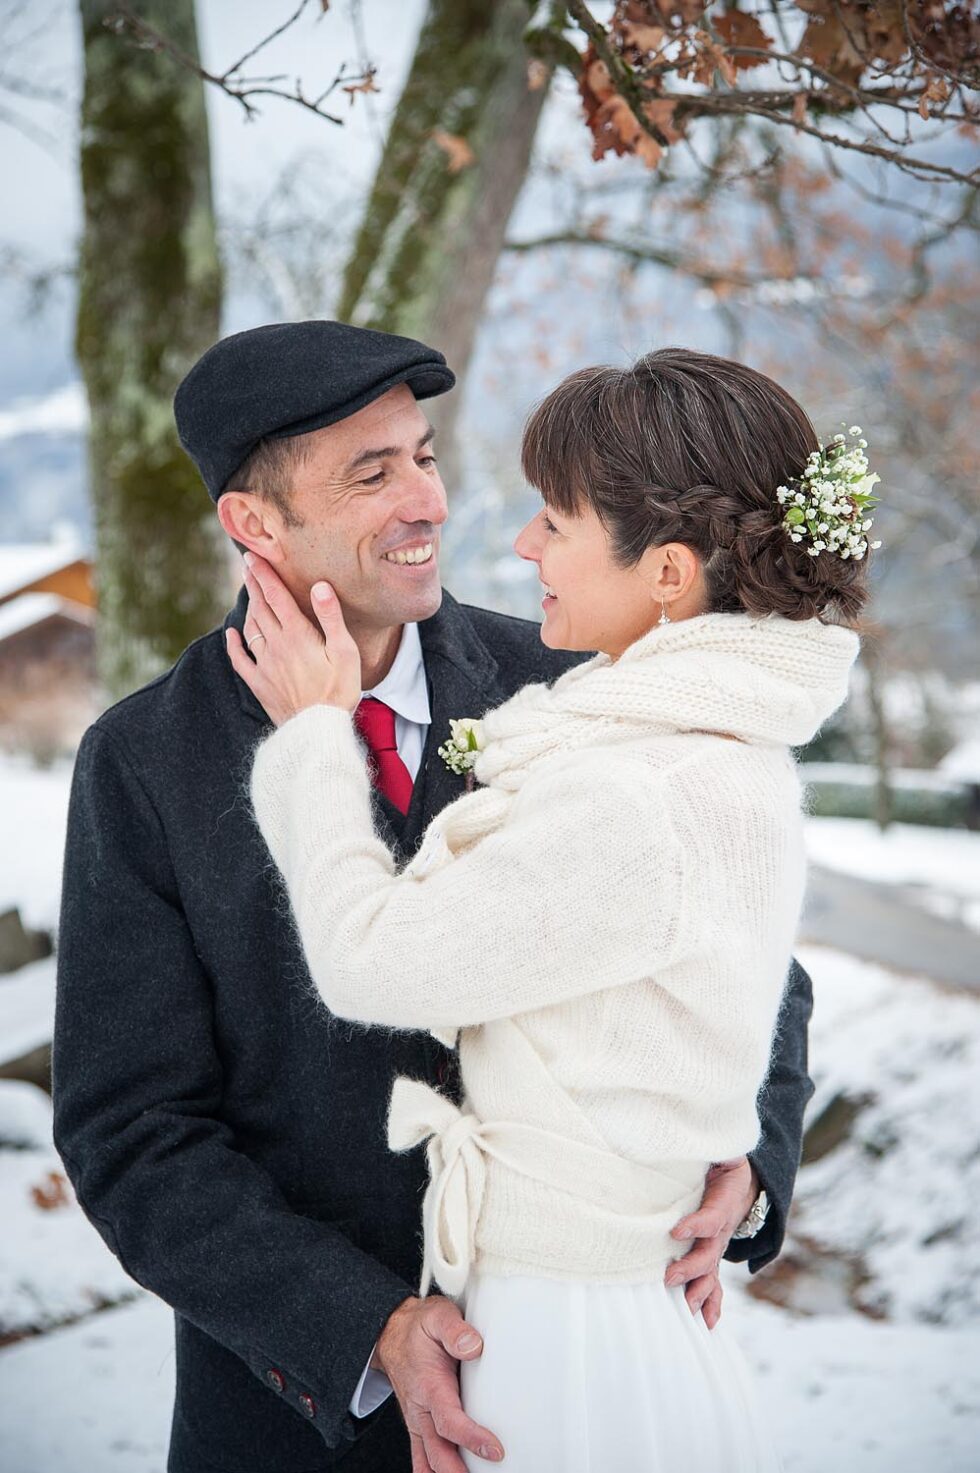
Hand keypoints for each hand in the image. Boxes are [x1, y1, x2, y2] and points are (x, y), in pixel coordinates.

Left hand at [225, 553, 360, 725]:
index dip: (265, 574)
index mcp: (297, 635)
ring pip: (251, 628)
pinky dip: (233, 643)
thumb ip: (331, 617)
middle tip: (247, 566)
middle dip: (254, 584)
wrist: (318, 730)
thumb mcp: (345, 652)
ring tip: (248, 593)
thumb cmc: (339, 691)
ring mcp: (264, 665)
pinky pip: (240, 659)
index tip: (254, 557)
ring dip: (248, 607)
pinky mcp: (259, 683)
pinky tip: (232, 633)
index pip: (276, 596)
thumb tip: (319, 586)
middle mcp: (276, 645)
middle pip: (261, 608)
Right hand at [374, 1295, 503, 1471]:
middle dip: (459, 1472)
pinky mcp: (418, 1425)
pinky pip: (421, 1458)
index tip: (494, 1449)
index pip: (449, 1421)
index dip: (471, 1439)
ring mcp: (417, 1420)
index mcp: (428, 1385)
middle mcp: (420, 1409)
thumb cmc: (418, 1327)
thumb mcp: (437, 1316)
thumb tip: (474, 1346)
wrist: (390, 1332)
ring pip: (429, 1461)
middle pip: (438, 1453)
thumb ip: (455, 1330)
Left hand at [665, 1156, 758, 1329]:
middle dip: (691, 1267)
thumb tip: (691, 1133)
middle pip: (710, 1252)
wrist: (741, 1180)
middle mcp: (721, 1228)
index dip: (696, 1225)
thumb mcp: (722, 1149)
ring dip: (700, 1292)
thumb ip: (714, 1144)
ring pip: (711, 1272)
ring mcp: (717, 1245)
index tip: (675, 1230)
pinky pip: (714, 1282)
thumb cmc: (720, 1162)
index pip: (711, 1217)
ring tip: (686, 1310)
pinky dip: (711, 1303)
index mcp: (722, 1202)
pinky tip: (705, 1323)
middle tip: (669, 1277)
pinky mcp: (711, 1254)